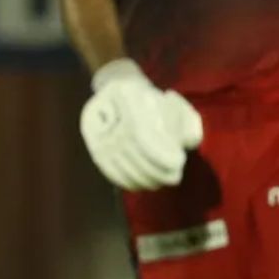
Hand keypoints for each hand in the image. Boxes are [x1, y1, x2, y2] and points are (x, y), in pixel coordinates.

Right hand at [78, 59, 202, 191]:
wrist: (119, 96)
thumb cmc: (153, 102)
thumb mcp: (175, 105)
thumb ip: (186, 121)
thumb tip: (187, 143)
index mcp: (125, 93)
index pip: (141, 134)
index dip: (160, 154)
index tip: (179, 162)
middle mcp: (103, 109)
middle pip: (130, 150)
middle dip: (155, 170)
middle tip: (174, 177)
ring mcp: (93, 128)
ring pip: (119, 162)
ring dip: (144, 178)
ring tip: (161, 181)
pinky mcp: (91, 145)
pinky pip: (108, 169)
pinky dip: (127, 182)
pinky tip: (143, 185)